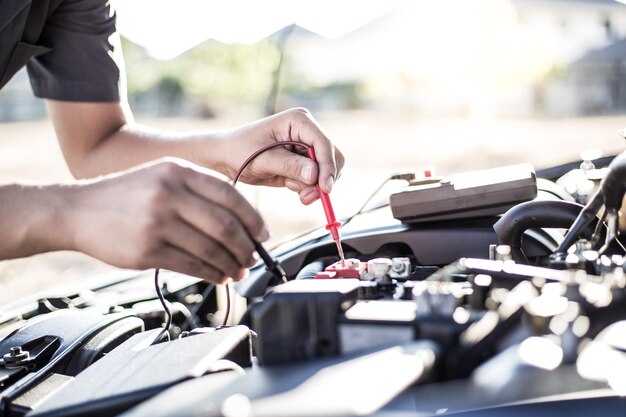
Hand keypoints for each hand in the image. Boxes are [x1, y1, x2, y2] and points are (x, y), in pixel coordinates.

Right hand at [67, 158, 267, 283]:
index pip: (230, 196)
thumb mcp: (162, 176)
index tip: (262, 234)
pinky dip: (211, 274)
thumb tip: (242, 222)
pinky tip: (218, 275)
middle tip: (252, 257)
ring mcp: (156, 223)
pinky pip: (191, 266)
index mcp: (178, 171)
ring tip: (238, 270)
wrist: (77, 211)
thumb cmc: (127, 195)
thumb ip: (199, 191)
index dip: (252, 219)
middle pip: (225, 225)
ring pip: (210, 249)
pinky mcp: (146, 251)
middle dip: (245, 246)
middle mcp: (168, 194)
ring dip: (231, 264)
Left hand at [214, 108, 344, 204]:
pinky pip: (317, 178)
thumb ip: (289, 166)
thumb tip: (314, 175)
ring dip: (314, 186)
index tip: (325, 189)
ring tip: (290, 188)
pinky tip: (289, 186)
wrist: (225, 157)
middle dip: (323, 179)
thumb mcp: (263, 159)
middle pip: (333, 157)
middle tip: (306, 197)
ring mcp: (306, 147)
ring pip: (327, 171)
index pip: (324, 144)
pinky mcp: (303, 162)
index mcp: (299, 121)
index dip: (327, 167)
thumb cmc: (239, 151)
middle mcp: (307, 131)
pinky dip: (308, 188)